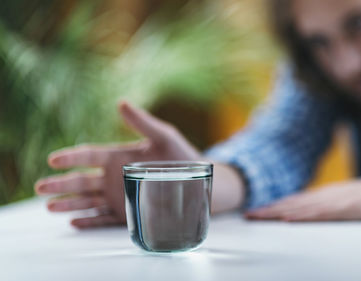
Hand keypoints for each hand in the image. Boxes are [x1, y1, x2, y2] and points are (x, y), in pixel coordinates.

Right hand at [35, 101, 200, 228]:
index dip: (72, 157)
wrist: (201, 183)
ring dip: (69, 204)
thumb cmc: (183, 157)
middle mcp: (115, 177)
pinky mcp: (128, 215)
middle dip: (62, 184)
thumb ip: (143, 123)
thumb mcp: (165, 137)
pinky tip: (74, 222)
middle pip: (83, 181)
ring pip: (89, 201)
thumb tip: (121, 102)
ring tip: (49, 206)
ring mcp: (120, 196)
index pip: (90, 156)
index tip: (54, 160)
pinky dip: (90, 221)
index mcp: (119, 157)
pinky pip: (105, 219)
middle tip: (42, 186)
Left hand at [245, 166, 360, 220]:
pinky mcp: (352, 207)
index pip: (295, 203)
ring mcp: (340, 200)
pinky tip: (291, 219)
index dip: (274, 208)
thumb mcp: (352, 207)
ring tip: (260, 217)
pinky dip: (305, 216)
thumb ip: (336, 213)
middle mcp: (329, 196)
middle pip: (293, 203)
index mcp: (328, 197)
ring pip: (303, 207)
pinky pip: (324, 212)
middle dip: (269, 211)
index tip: (255, 215)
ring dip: (279, 212)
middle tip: (247, 217)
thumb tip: (319, 223)